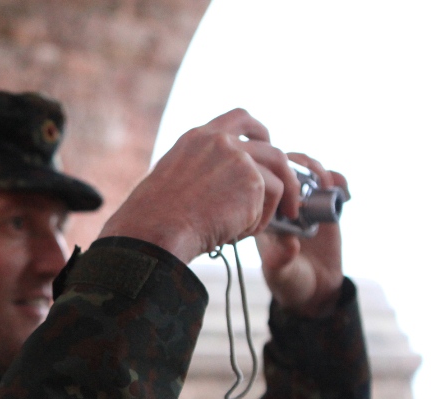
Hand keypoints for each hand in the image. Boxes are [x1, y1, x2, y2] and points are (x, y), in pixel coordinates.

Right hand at [99, 109, 299, 262]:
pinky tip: (239, 233)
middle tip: (289, 195)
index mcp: (197, 137)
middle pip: (270, 148)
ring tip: (263, 225)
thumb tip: (219, 188)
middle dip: (285, 172)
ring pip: (277, 177)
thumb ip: (199, 172)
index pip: (239, 119)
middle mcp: (220, 141)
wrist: (156, 230)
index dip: (259, 131)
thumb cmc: (154, 219)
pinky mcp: (252, 182)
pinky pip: (272, 203)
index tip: (266, 143)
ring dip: (279, 202)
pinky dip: (260, 221)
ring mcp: (238, 159)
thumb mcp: (172, 180)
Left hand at [256, 153, 348, 316]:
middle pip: (284, 168)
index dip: (276, 176)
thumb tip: (289, 242)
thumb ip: (282, 259)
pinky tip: (344, 190)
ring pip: (306, 170)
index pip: (263, 183)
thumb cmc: (290, 281)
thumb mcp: (282, 274)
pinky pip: (330, 183)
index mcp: (263, 215)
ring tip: (329, 183)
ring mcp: (303, 202)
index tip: (293, 187)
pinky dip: (338, 180)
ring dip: (319, 169)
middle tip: (316, 179)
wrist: (315, 288)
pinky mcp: (323, 205)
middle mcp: (281, 204)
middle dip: (299, 166)